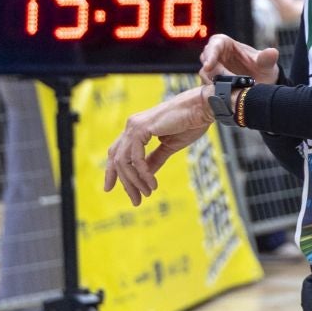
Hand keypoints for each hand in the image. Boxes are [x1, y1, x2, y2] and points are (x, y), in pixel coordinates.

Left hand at [103, 86, 212, 204]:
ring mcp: (134, 126)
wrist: (202, 109)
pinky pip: (136, 158)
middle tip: (136, 201)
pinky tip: (152, 183)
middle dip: (125, 183)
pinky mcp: (141, 128)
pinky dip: (143, 173)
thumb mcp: (169, 147)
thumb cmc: (189, 123)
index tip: (109, 188)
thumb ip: (154, 160)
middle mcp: (132, 126)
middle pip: (117, 159)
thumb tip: (143, 176)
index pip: (117, 152)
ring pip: (124, 161)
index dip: (111, 171)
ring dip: (134, 181)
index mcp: (136, 128)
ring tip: (146, 193)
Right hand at [199, 34, 279, 84]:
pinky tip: (226, 96)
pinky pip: (207, 86)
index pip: (214, 44)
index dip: (210, 55)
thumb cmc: (263, 69)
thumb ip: (267, 59)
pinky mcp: (212, 82)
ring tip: (232, 90)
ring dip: (215, 83)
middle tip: (221, 83)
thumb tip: (272, 52)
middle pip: (206, 61)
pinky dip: (215, 91)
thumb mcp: (266, 64)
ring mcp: (213, 69)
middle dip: (212, 72)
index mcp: (225, 44)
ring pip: (205, 75)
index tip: (208, 67)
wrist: (263, 85)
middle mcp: (216, 55)